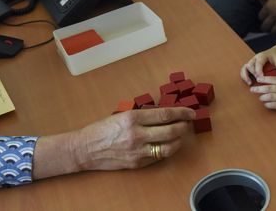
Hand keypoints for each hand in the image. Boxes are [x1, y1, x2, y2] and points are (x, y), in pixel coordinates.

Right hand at [73, 107, 195, 170]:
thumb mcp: (123, 115)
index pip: (165, 114)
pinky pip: (159, 157)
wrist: (85, 149)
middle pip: (171, 131)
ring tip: (180, 135)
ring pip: (169, 147)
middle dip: (184, 126)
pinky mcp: (137, 163)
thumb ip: (144, 116)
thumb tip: (166, 114)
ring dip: (179, 140)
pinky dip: (167, 150)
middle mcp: (137, 134)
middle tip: (188, 123)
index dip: (182, 113)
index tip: (191, 112)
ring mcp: (138, 151)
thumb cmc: (103, 129)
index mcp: (133, 118)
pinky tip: (167, 144)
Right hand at [240, 48, 275, 84]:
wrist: (272, 54)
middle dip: (253, 73)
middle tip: (258, 80)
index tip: (261, 78)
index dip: (258, 70)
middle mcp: (254, 58)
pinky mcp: (249, 66)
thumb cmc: (275, 57)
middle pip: (250, 65)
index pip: (258, 63)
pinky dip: (244, 77)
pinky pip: (243, 71)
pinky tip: (249, 82)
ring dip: (245, 76)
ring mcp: (251, 62)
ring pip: (244, 68)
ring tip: (249, 83)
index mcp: (262, 56)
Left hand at [250, 0, 275, 41]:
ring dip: (272, 32)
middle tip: (266, 28)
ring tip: (273, 31)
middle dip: (265, 27)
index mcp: (269, 6)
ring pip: (274, 31)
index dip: (262, 18)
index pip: (260, 17)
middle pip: (265, 26)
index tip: (264, 19)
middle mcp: (275, 14)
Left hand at [250, 76, 275, 111]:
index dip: (265, 79)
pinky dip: (270, 105)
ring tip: (259, 98)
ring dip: (264, 97)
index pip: (273, 79)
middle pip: (270, 88)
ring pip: (271, 96)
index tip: (258, 79)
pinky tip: (265, 104)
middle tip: (252, 89)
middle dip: (260, 88)